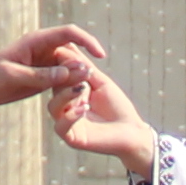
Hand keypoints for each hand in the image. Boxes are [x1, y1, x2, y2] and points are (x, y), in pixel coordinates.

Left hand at [0, 25, 102, 114]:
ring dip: (77, 81)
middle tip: (86, 89)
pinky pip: (62, 80)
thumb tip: (74, 72)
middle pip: (74, 54)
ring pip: (70, 69)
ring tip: (79, 98)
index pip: (69, 33)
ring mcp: (44, 64)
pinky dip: (69, 89)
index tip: (100, 56)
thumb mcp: (15, 76)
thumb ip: (43, 76)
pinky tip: (71, 102)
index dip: (88, 41)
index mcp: (37, 41)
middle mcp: (44, 50)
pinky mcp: (42, 77)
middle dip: (83, 68)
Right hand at [44, 56, 156, 173]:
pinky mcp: (72, 138)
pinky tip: (84, 108)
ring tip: (83, 88)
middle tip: (81, 70)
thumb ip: (84, 67)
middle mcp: (64, 107)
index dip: (63, 65)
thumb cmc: (117, 106)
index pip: (58, 76)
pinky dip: (70, 115)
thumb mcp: (100, 82)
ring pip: (53, 107)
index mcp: (70, 93)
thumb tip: (67, 47)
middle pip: (54, 89)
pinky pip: (61, 126)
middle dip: (66, 78)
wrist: (132, 131)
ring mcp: (67, 123)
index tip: (71, 54)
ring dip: (66, 95)